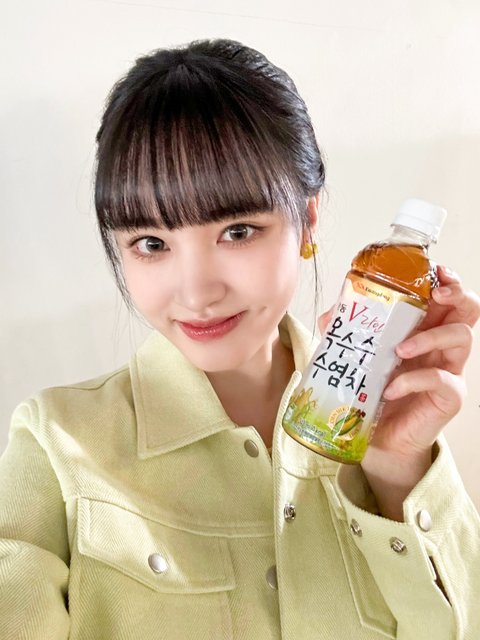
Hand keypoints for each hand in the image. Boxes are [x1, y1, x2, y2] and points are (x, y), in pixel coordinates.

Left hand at [361, 265, 479, 518]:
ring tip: (398, 350)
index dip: (446, 280)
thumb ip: (346, 334)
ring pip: (461, 337)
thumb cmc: (371, 392)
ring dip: (429, 337)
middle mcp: (442, 345)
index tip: (435, 271)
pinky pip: (441, 380)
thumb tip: (331, 314)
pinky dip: (412, 380)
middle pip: (468, 309)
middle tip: (438, 294)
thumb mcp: (356, 358)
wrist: (377, 437)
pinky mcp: (448, 396)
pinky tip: (390, 389)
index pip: (445, 297)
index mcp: (423, 328)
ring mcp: (449, 370)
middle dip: (457, 294)